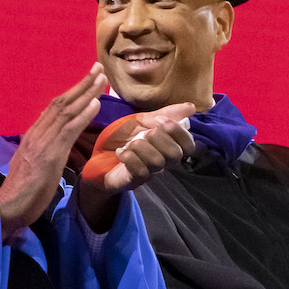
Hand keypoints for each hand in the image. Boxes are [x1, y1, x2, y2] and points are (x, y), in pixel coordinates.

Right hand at [0, 66, 104, 241]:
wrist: (10, 206)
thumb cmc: (24, 190)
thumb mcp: (34, 163)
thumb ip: (43, 148)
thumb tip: (54, 141)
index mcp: (34, 135)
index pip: (54, 108)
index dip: (72, 92)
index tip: (88, 78)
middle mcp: (37, 133)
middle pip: (62, 103)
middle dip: (82, 84)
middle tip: (98, 68)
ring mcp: (42, 142)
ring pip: (66, 111)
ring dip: (86, 93)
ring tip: (101, 80)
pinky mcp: (49, 155)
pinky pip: (68, 130)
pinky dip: (82, 115)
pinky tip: (95, 104)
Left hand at [77, 105, 196, 230]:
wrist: (97, 154)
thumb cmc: (122, 137)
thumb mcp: (142, 120)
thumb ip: (165, 114)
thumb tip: (191, 108)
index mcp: (168, 145)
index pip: (188, 145)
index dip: (178, 132)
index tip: (159, 120)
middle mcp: (163, 161)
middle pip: (176, 155)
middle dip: (160, 139)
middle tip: (144, 133)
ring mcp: (150, 172)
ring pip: (158, 162)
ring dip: (142, 148)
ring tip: (129, 144)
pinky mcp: (134, 180)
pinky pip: (140, 172)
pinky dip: (130, 158)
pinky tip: (121, 153)